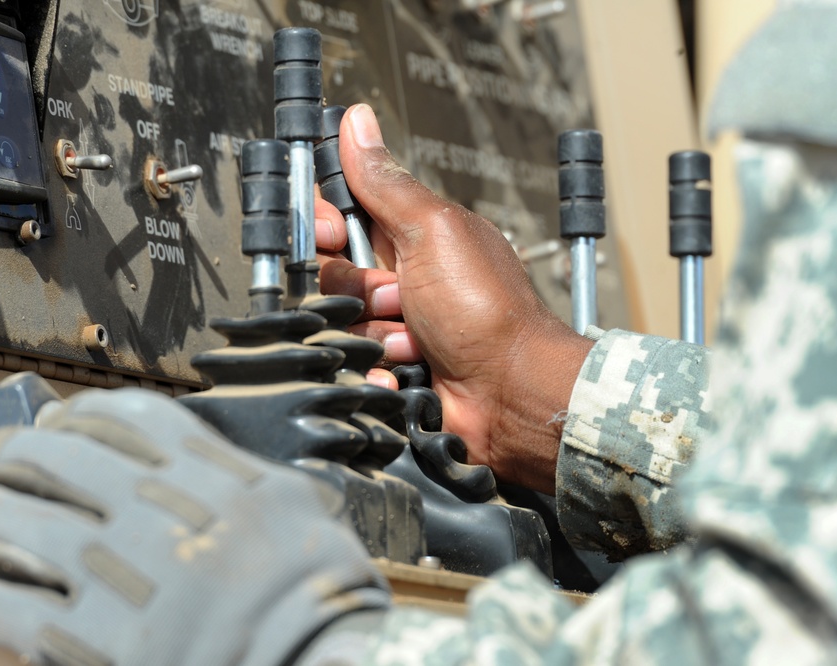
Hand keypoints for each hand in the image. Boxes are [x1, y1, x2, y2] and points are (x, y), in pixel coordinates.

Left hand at [0, 383, 387, 664]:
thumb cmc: (320, 594)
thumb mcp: (295, 505)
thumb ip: (235, 470)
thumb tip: (188, 454)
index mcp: (207, 471)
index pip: (116, 415)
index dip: (72, 415)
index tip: (57, 425)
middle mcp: (154, 509)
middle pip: (44, 456)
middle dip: (1, 454)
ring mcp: (115, 574)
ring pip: (3, 521)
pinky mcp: (85, 641)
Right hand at [316, 104, 593, 493]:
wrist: (511, 390)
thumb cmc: (488, 309)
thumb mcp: (434, 231)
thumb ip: (386, 182)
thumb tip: (358, 120)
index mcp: (410, 232)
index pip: (338, 213)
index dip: (325, 225)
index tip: (332, 234)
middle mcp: (400, 274)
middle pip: (332, 272)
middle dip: (363, 290)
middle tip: (403, 297)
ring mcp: (396, 322)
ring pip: (341, 320)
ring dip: (378, 333)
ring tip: (420, 339)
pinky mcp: (391, 362)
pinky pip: (352, 361)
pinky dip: (378, 368)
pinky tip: (410, 368)